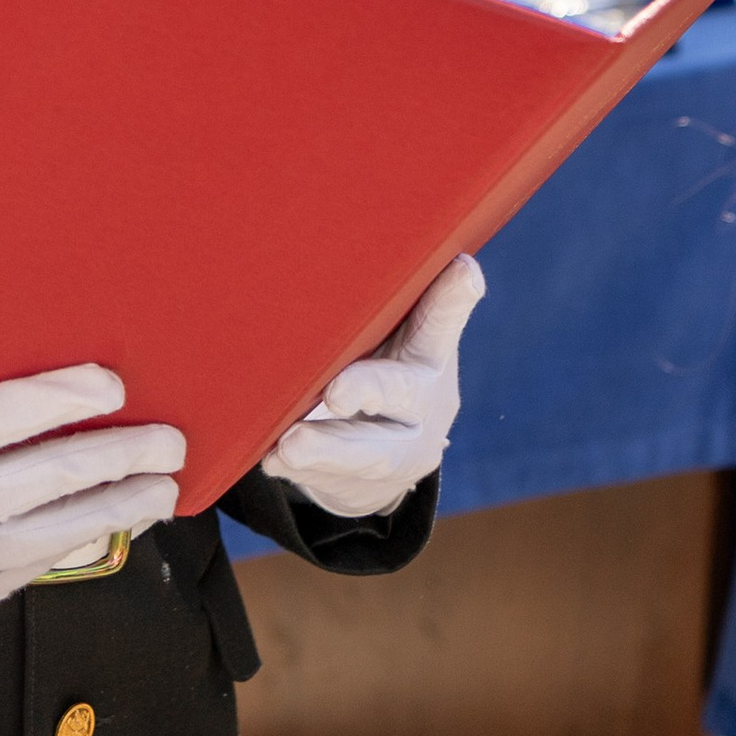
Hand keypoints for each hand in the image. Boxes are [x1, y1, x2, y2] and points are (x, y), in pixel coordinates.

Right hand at [0, 364, 184, 626]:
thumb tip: (2, 340)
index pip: (3, 415)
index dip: (62, 394)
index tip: (109, 380)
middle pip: (56, 471)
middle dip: (123, 450)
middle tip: (169, 436)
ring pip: (70, 522)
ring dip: (128, 498)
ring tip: (167, 479)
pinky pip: (60, 555)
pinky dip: (104, 531)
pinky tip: (133, 514)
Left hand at [262, 256, 483, 517]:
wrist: (382, 464)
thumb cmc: (389, 374)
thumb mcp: (408, 339)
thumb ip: (418, 304)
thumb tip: (443, 251)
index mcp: (430, 358)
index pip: (442, 321)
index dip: (451, 299)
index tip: (463, 270)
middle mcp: (423, 406)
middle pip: (401, 393)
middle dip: (368, 389)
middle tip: (335, 391)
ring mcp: (395, 453)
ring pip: (365, 452)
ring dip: (325, 447)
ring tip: (288, 445)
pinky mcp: (359, 484)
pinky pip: (327, 479)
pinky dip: (298, 469)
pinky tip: (272, 460)